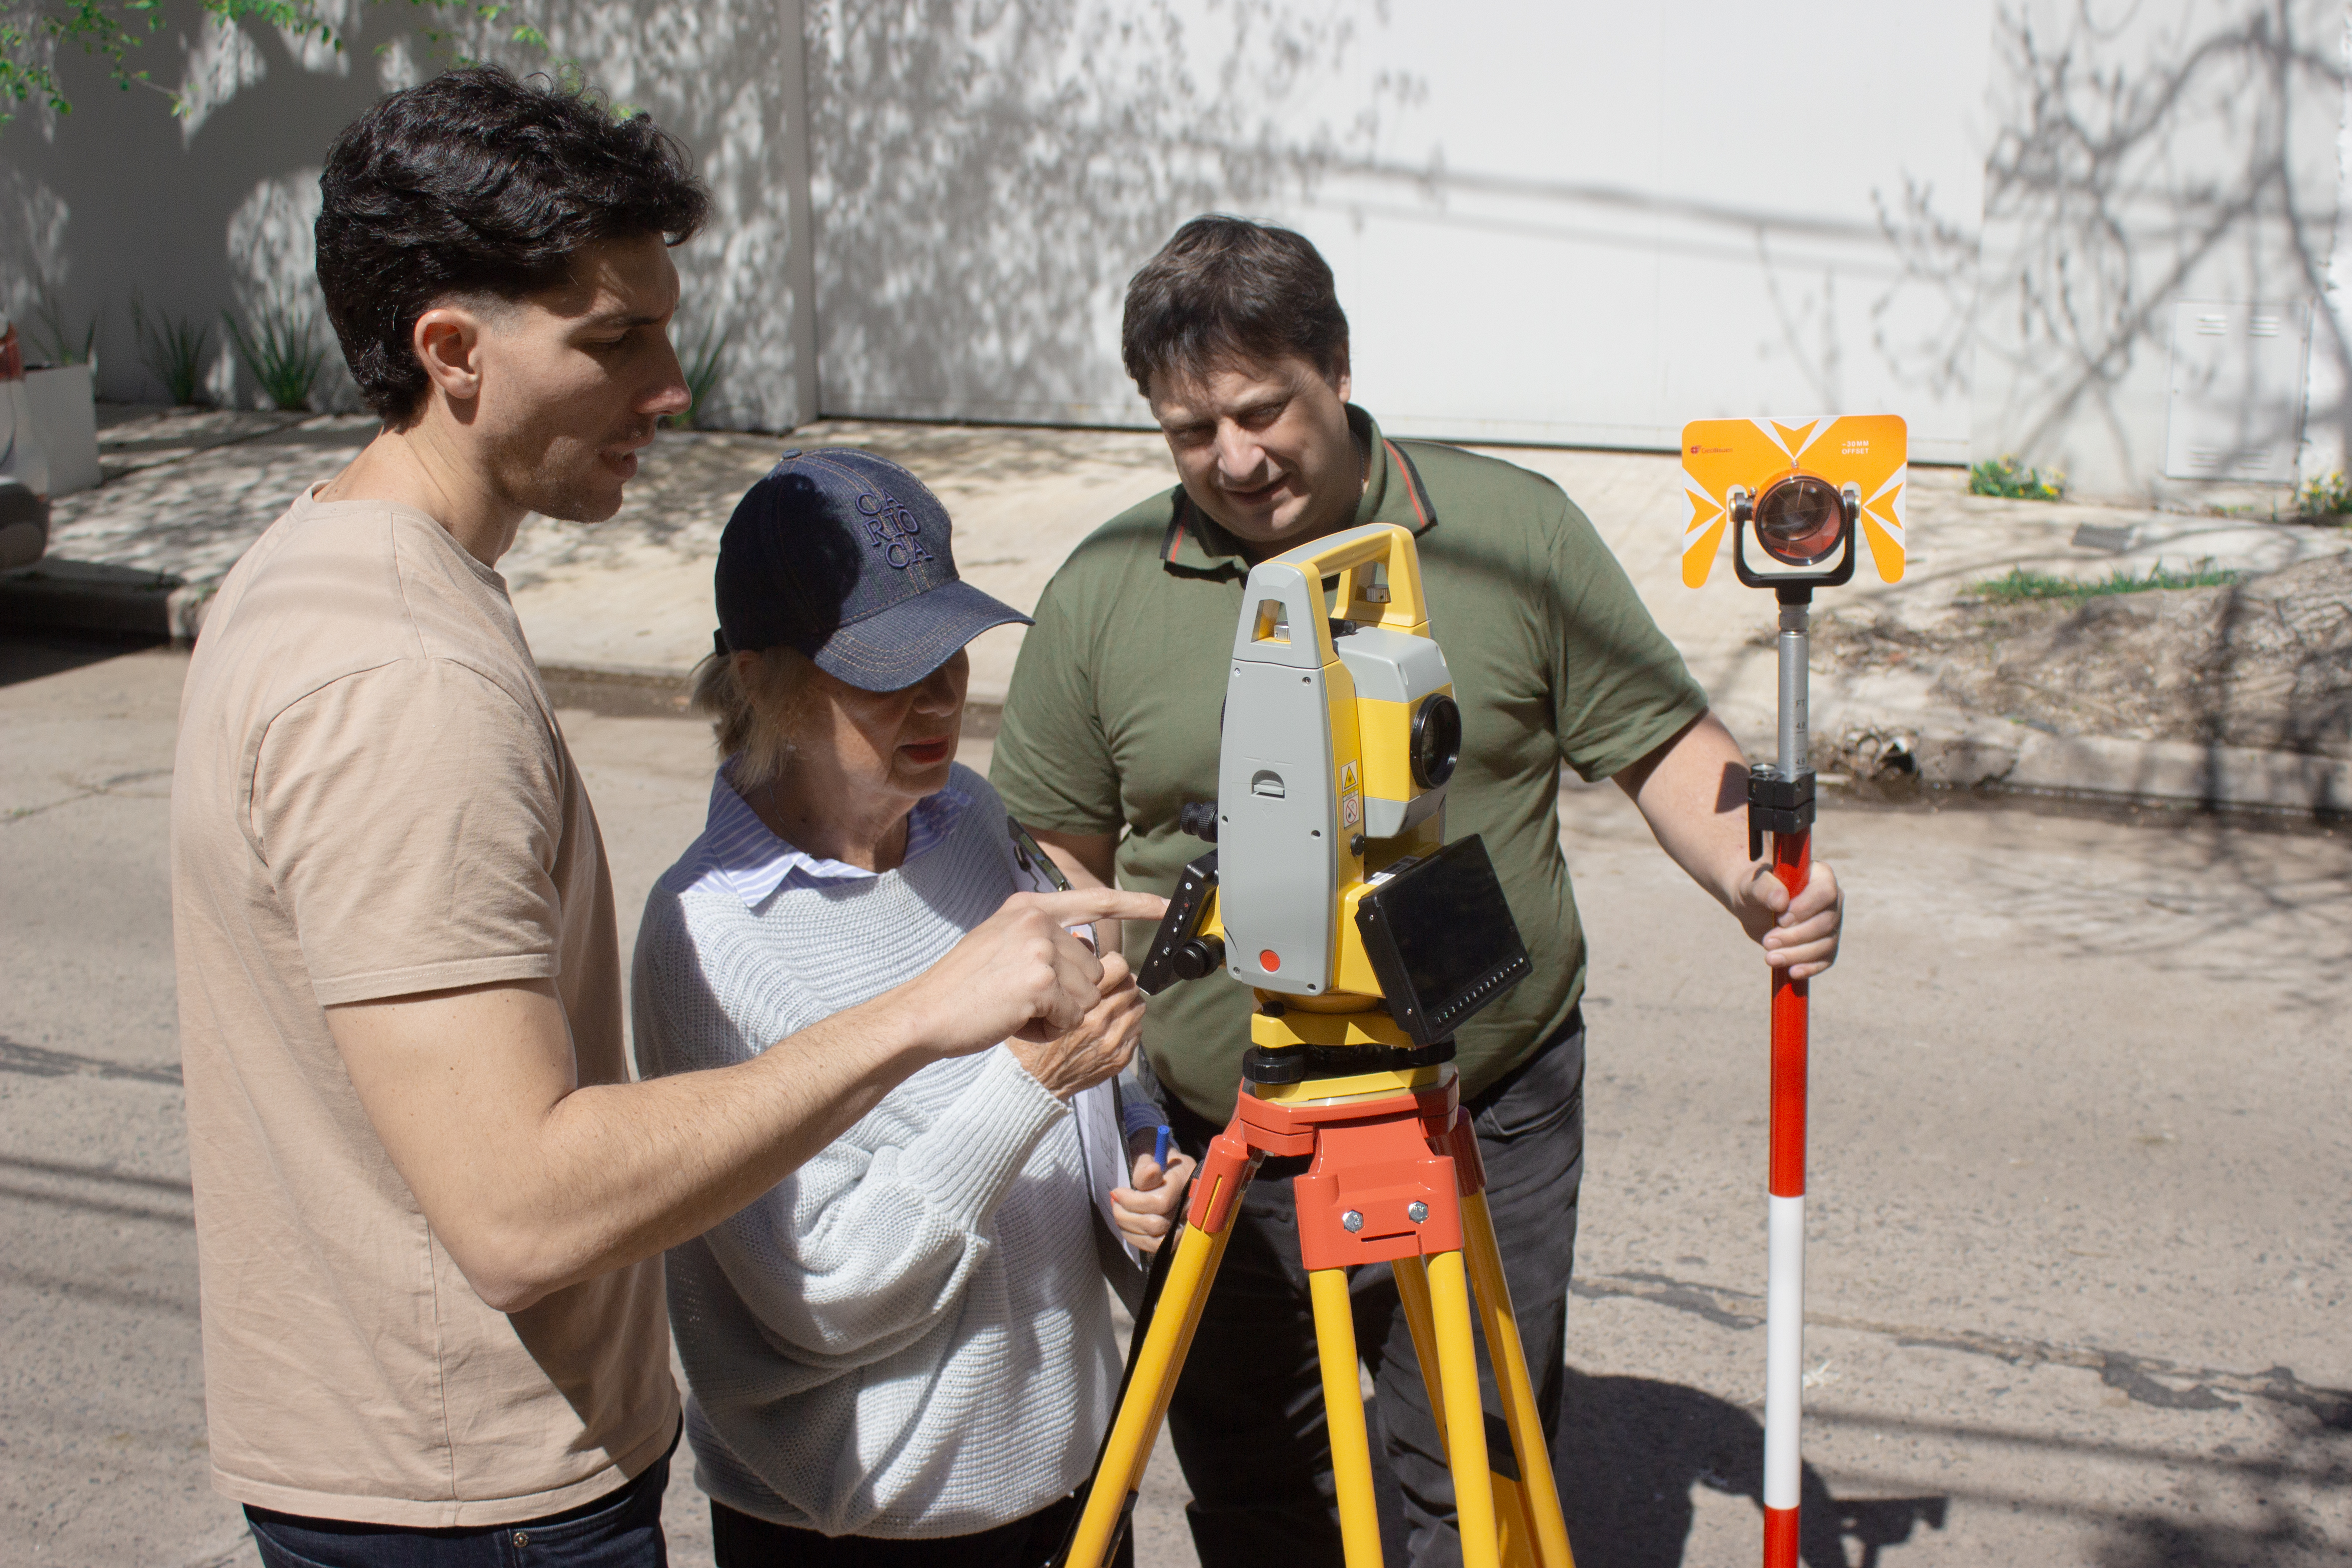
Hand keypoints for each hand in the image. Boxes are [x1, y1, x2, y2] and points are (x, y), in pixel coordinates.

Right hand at [888, 889, 1166, 1057]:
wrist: (926, 1013)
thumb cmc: (962, 989)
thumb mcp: (1000, 943)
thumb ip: (1041, 938)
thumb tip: (1085, 948)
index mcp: (1028, 908)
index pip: (1094, 899)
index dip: (1134, 905)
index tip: (1165, 907)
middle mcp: (1037, 921)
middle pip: (1093, 967)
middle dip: (1068, 994)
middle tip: (1021, 998)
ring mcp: (1040, 949)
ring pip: (1088, 995)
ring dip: (1059, 1013)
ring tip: (1016, 1008)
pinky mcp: (1041, 982)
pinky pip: (1072, 1015)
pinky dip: (1049, 1027)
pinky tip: (1017, 1020)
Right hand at [1008, 952, 1148, 1099]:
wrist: (1033, 1081)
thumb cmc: (1031, 1038)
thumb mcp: (1038, 999)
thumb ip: (1063, 972)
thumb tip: (1085, 945)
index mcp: (1080, 1003)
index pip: (1119, 966)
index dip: (1114, 963)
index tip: (1107, 966)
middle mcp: (1100, 1021)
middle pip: (1131, 985)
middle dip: (1121, 982)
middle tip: (1110, 985)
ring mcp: (1113, 1041)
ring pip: (1138, 1007)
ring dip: (1127, 1003)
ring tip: (1112, 1006)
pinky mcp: (1119, 1058)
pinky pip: (1137, 1031)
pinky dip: (1128, 1025)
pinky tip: (1110, 1027)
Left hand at [1110, 1144, 1197, 1253]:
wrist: (1169, 1169)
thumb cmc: (1156, 1161)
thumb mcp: (1150, 1155)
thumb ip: (1147, 1166)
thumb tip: (1153, 1170)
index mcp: (1185, 1180)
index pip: (1161, 1201)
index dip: (1133, 1201)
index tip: (1117, 1191)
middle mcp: (1190, 1206)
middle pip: (1156, 1224)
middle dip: (1127, 1215)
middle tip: (1114, 1201)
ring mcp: (1185, 1223)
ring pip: (1155, 1239)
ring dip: (1128, 1226)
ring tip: (1118, 1210)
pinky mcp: (1176, 1236)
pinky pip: (1155, 1246)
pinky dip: (1134, 1236)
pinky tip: (1126, 1222)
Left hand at [1735, 857, 1842, 978]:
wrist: (1753, 907)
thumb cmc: (1754, 890)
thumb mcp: (1751, 885)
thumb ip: (1764, 888)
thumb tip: (1781, 901)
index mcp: (1819, 875)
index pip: (1825, 892)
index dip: (1806, 908)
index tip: (1781, 919)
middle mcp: (1832, 899)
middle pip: (1826, 922)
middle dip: (1796, 936)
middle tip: (1768, 942)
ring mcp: (1832, 922)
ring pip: (1826, 943)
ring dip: (1798, 954)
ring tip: (1770, 957)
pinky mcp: (1826, 943)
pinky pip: (1826, 958)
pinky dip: (1810, 967)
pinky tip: (1792, 972)